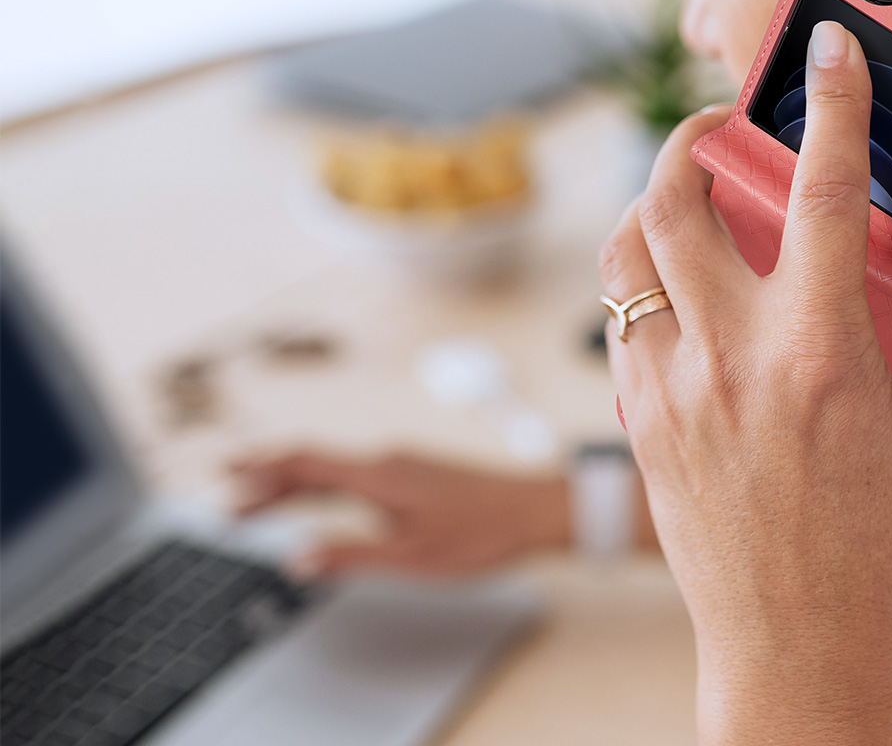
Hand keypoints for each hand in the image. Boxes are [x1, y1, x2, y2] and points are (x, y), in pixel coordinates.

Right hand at [230, 450, 567, 575]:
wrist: (536, 510)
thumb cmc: (482, 534)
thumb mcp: (410, 558)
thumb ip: (352, 555)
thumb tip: (298, 558)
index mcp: (381, 476)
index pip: (308, 465)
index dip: (264, 468)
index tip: (227, 471)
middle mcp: (389, 461)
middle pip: (316, 465)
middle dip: (269, 479)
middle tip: (230, 496)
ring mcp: (405, 464)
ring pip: (336, 469)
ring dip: (296, 483)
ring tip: (263, 502)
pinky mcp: (417, 473)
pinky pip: (357, 472)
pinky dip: (326, 484)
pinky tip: (323, 499)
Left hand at [601, 21, 891, 745]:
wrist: (802, 658)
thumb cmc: (882, 550)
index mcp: (818, 350)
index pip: (825, 191)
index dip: (833, 102)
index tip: (829, 44)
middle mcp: (730, 358)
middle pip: (674, 197)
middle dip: (693, 135)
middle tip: (726, 124)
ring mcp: (670, 391)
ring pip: (625, 251)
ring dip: (653, 203)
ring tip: (695, 195)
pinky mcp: (640, 422)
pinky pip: (618, 319)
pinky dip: (642, 279)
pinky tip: (686, 289)